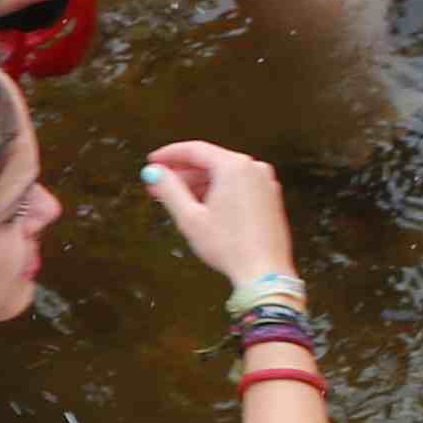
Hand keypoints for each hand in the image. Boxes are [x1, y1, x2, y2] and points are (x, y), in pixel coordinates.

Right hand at [137, 143, 296, 287]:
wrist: (264, 272)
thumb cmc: (230, 247)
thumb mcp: (190, 217)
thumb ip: (169, 190)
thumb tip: (154, 173)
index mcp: (235, 167)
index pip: (195, 150)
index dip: (170, 155)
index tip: (153, 161)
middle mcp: (254, 169)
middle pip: (210, 162)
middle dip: (182, 173)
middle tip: (159, 183)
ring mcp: (265, 183)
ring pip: (224, 175)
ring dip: (198, 184)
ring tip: (174, 198)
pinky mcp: (269, 198)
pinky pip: (238, 186)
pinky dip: (217, 191)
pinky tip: (200, 206)